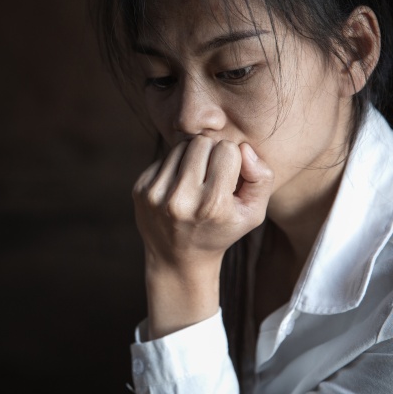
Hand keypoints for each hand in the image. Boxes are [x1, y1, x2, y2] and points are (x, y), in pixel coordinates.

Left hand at [133, 136, 273, 270]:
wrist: (177, 259)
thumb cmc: (221, 231)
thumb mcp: (252, 213)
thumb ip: (261, 178)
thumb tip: (243, 147)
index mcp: (212, 205)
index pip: (227, 149)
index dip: (232, 160)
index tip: (229, 178)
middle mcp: (181, 199)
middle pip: (201, 142)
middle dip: (210, 153)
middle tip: (211, 177)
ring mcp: (156, 194)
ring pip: (180, 146)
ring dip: (191, 158)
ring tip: (195, 182)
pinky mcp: (139, 190)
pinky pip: (163, 158)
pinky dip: (173, 168)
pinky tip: (177, 189)